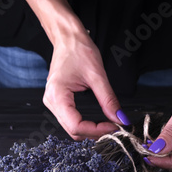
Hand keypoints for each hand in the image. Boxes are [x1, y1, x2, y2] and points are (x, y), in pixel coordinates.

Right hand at [10, 0, 128, 138]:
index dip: (97, 131)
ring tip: (109, 124)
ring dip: (90, 130)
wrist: (67, 38)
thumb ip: (108, 99)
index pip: (76, 126)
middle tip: (115, 126)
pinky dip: (85, 124)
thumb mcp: (97, 75)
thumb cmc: (78, 50)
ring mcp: (53, 103)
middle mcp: (51, 102)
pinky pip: (71, 120)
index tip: (115, 127)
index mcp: (57, 96)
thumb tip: (120, 118)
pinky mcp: (58, 101)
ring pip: (72, 128)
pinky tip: (98, 121)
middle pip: (73, 130)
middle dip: (95, 132)